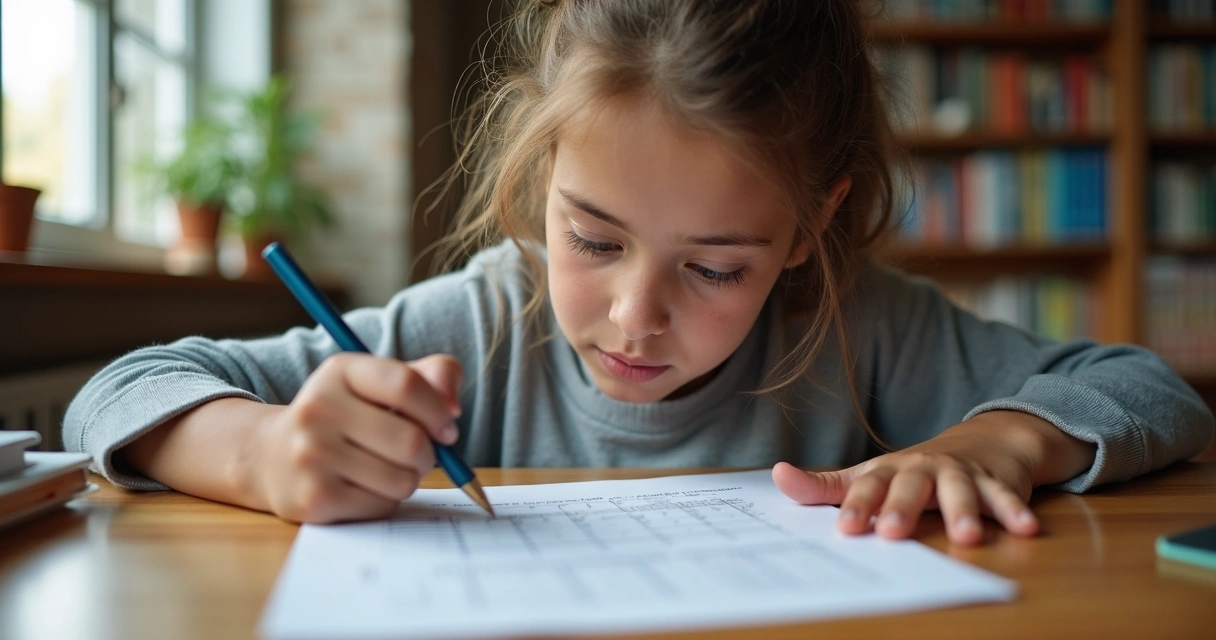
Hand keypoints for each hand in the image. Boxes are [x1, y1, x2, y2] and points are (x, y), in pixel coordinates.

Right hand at [246, 353, 462, 523]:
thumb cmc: (345, 416)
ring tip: (388, 469)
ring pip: (401, 479)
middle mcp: (318, 408)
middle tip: (420, 455)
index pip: (406, 385)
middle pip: (410, 440)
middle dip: (429, 454)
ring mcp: (311, 455)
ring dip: (408, 479)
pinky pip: (382, 506)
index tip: (447, 427)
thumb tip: (453, 405)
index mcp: (340, 371)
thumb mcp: (379, 384)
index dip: (439, 410)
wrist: (271, 456)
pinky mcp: (314, 498)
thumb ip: (429, 377)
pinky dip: (386, 500)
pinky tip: (364, 487)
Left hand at [772, 411, 1092, 545]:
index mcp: (888, 470)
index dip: (856, 506)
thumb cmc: (912, 471)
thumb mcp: (869, 476)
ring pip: (961, 490)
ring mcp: (961, 472)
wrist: (981, 441)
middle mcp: (922, 468)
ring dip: (963, 511)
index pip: (867, 486)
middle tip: (891, 534)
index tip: (844, 529)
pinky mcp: (996, 480)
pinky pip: (1007, 496)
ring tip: (966, 538)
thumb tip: (777, 477)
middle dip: (901, 509)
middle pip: (911, 486)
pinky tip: (1025, 528)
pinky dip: (1015, 510)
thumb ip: (825, 486)